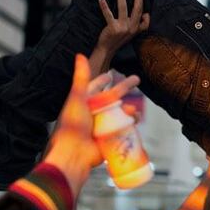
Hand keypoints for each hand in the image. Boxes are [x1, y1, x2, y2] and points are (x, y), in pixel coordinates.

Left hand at [43, 56, 139, 195]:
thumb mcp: (77, 97)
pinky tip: (135, 119)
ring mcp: (102, 125)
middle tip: (137, 79)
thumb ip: (81, 76)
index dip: (102, 80)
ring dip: (129, 108)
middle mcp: (92, 113)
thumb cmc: (72, 125)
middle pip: (112, 97)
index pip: (94, 87)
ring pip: (119, 112)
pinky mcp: (109, 137)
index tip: (111, 73)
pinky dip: (130, 123)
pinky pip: (123, 128)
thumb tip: (79, 54)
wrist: (74, 154)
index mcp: (83, 102)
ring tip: (133, 108)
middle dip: (124, 88)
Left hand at [97, 0, 149, 52]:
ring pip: (123, 8)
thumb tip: (146, 14)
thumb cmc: (118, 39)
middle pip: (137, 8)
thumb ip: (139, 25)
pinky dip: (104, 6)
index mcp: (136, 28)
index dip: (143, 2)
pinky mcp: (113, 28)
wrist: (107, 50)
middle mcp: (131, 27)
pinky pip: (108, 14)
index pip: (144, 14)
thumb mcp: (132, 33)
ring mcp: (123, 28)